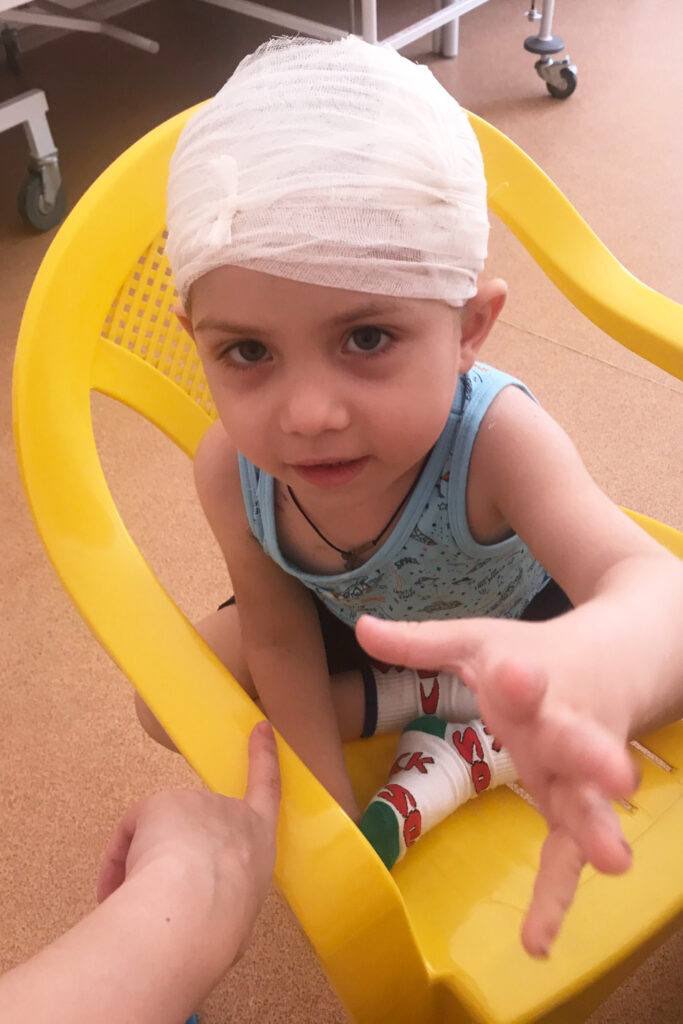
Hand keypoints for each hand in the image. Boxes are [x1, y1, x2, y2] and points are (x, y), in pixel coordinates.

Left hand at [97, 720, 279, 960]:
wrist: (195, 909)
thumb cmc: (221, 925)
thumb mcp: (237, 917)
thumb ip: (221, 901)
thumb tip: (195, 915)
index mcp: (259, 841)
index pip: (267, 789)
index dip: (263, 757)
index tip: (260, 727)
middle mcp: (230, 813)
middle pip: (196, 824)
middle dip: (175, 853)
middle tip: (159, 894)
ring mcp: (195, 802)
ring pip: (160, 833)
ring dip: (145, 862)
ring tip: (139, 903)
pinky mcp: (161, 802)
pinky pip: (131, 831)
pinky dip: (117, 859)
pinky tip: (114, 887)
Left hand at [356, 614, 638, 957]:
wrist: (615, 663)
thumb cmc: (536, 655)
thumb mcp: (478, 642)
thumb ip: (421, 643)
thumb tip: (360, 628)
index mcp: (537, 679)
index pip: (528, 679)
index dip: (521, 681)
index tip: (517, 676)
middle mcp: (565, 727)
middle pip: (579, 742)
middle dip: (592, 757)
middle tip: (617, 775)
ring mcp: (575, 771)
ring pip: (589, 801)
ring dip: (597, 828)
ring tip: (613, 860)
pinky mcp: (573, 806)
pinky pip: (567, 853)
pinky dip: (556, 896)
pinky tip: (537, 942)